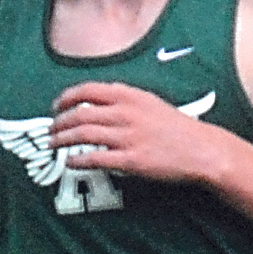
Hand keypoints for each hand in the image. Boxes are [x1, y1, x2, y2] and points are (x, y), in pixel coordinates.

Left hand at [50, 81, 217, 185]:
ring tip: (53, 146)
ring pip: (82, 135)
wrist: (201, 150)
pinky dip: (77, 160)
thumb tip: (97, 105)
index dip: (66, 98)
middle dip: (59, 123)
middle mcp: (125, 113)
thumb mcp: (150, 103)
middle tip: (51, 131)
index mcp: (129, 95)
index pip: (87, 91)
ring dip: (62, 140)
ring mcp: (127, 137)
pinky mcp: (131, 160)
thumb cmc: (176, 128)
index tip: (56, 107)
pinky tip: (69, 163)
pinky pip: (95, 159)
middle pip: (79, 114)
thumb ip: (124, 101)